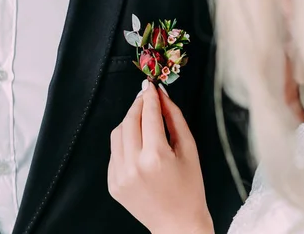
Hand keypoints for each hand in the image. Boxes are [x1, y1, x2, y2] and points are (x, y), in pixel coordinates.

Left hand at [108, 81, 213, 233]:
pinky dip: (124, 141)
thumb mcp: (189, 150)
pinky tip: (138, 142)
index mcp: (156, 156)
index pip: (149, 115)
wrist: (177, 224)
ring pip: (118, 134)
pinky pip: (115, 152)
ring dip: (129, 120)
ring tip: (142, 118)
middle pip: (130, 120)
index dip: (150, 96)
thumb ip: (175, 119)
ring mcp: (120, 175)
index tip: (151, 84)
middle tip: (146, 95)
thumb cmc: (190, 188)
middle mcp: (133, 165)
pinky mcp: (113, 183)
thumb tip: (163, 96)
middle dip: (138, 104)